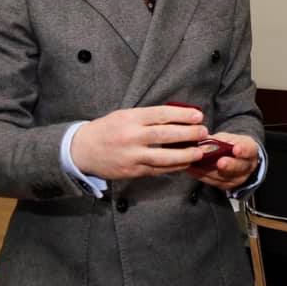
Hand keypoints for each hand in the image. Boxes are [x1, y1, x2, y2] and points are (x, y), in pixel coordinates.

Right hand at [71, 105, 208, 179]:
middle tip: (204, 132)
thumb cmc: (108, 128)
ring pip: (164, 157)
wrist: (82, 150)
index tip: (199, 115)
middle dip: (189, 134)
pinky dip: (173, 167)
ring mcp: (132, 156)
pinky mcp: (132, 171)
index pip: (162, 114)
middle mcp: (132, 136)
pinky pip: (157, 170)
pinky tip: (185, 164)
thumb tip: (178, 117)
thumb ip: (148, 116)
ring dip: (185, 155)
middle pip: (166, 135)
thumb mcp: (125, 115)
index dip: (183, 115)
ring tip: (199, 152)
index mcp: (131, 118)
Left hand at [186, 132, 259, 191]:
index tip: (236, 149)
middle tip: (219, 162)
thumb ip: (221, 139)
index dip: (243, 150)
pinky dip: (200, 175)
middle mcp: (246, 168)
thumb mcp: (232, 138)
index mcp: (250, 151)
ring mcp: (236, 179)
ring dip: (207, 170)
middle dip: (228, 165)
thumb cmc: (235, 146)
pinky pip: (211, 181)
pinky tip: (191, 169)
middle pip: (237, 167)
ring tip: (195, 163)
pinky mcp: (224, 185)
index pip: (249, 151)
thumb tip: (203, 137)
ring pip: (221, 176)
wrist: (241, 161)